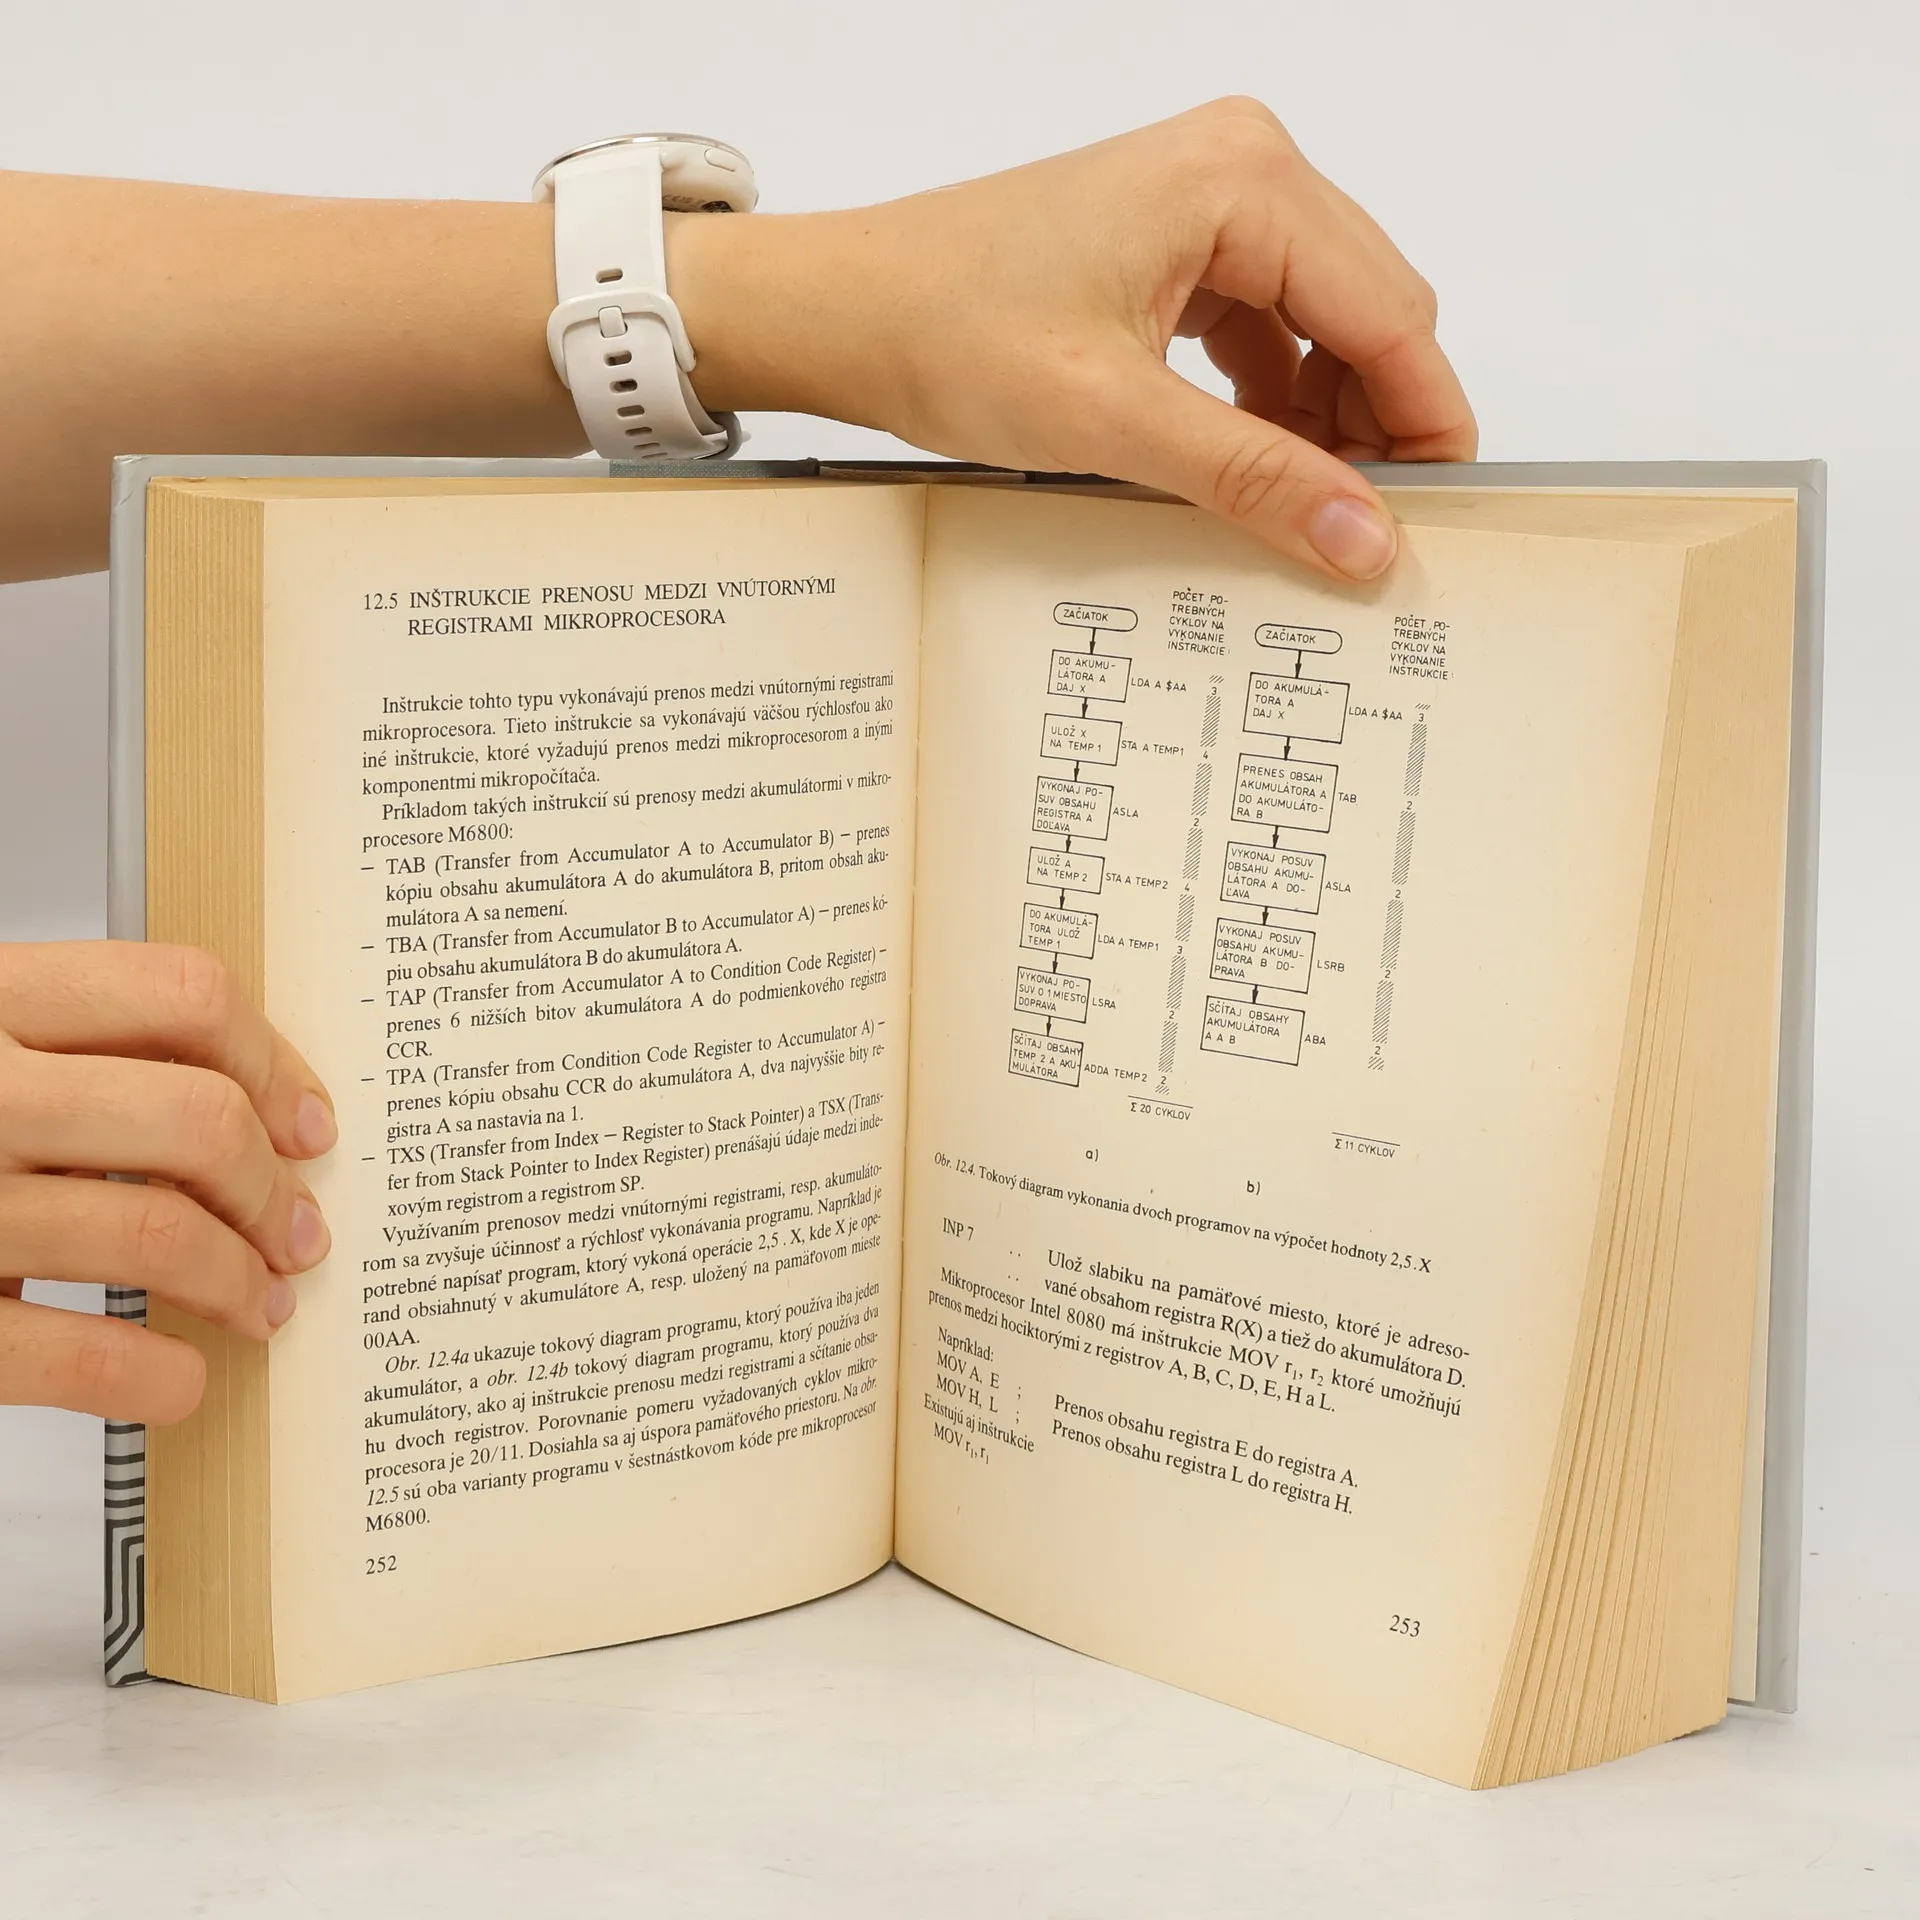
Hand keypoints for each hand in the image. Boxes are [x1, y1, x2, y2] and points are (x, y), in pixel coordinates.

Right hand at [0, 942, 334, 1422]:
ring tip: (257, 1305)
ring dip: (236, 1282)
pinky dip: (151, 1377)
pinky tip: (178, 1380)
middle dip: (271, 1189)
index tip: (308, 1126)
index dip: (274, 1065)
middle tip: (297, 1232)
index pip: (183, 998)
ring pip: (154, 1230)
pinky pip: (74, 1354)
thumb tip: (257, 1108)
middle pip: (195, 1118)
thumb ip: (82, 1048)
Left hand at [672, 97, 1476, 582]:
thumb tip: (1361, 537)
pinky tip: (1248, 466)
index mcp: (1243, 180)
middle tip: (1362, 534)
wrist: (845, 310)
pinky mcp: (1176, 244)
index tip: (1434, 518)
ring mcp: (1209, 202)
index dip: (1422, 424)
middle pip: (1370, 312)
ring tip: (1299, 510)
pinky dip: (1271, 400)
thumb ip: (1250, 478)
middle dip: (1374, 424)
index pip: (1391, 313)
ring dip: (1322, 418)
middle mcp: (1241, 169)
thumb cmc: (945, 329)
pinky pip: (1265, 327)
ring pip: (1322, 325)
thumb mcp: (1112, 421)